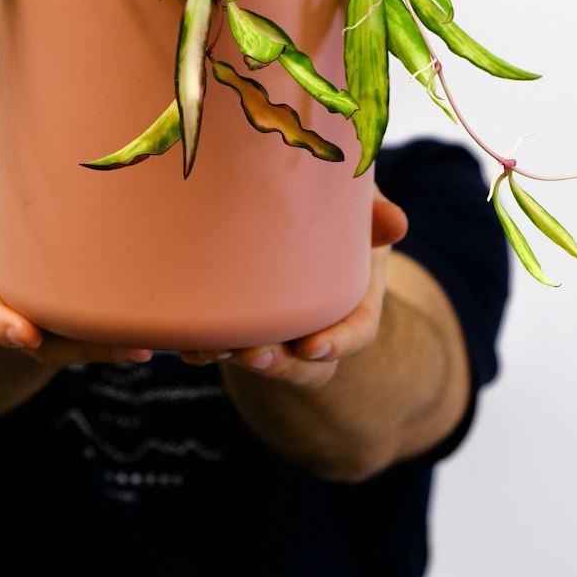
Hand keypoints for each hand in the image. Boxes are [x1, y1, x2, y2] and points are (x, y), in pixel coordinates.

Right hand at [0, 146, 154, 367]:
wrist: (19, 215)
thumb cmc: (6, 195)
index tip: (25, 334)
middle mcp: (15, 303)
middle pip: (40, 340)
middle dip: (76, 349)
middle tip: (119, 348)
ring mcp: (47, 314)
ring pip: (72, 344)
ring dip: (107, 349)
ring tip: (143, 348)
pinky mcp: (78, 312)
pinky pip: (95, 332)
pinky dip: (121, 336)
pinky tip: (157, 336)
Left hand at [179, 190, 407, 389]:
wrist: (294, 222)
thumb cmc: (335, 215)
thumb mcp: (360, 213)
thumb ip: (373, 216)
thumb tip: (395, 222)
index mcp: (355, 300)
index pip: (357, 331)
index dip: (338, 343)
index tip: (313, 348)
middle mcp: (315, 324)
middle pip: (301, 360)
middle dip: (277, 363)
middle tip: (253, 354)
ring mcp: (275, 329)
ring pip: (258, 356)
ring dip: (231, 356)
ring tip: (207, 350)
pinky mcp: (238, 323)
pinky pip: (221, 344)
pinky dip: (201, 346)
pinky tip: (181, 341)